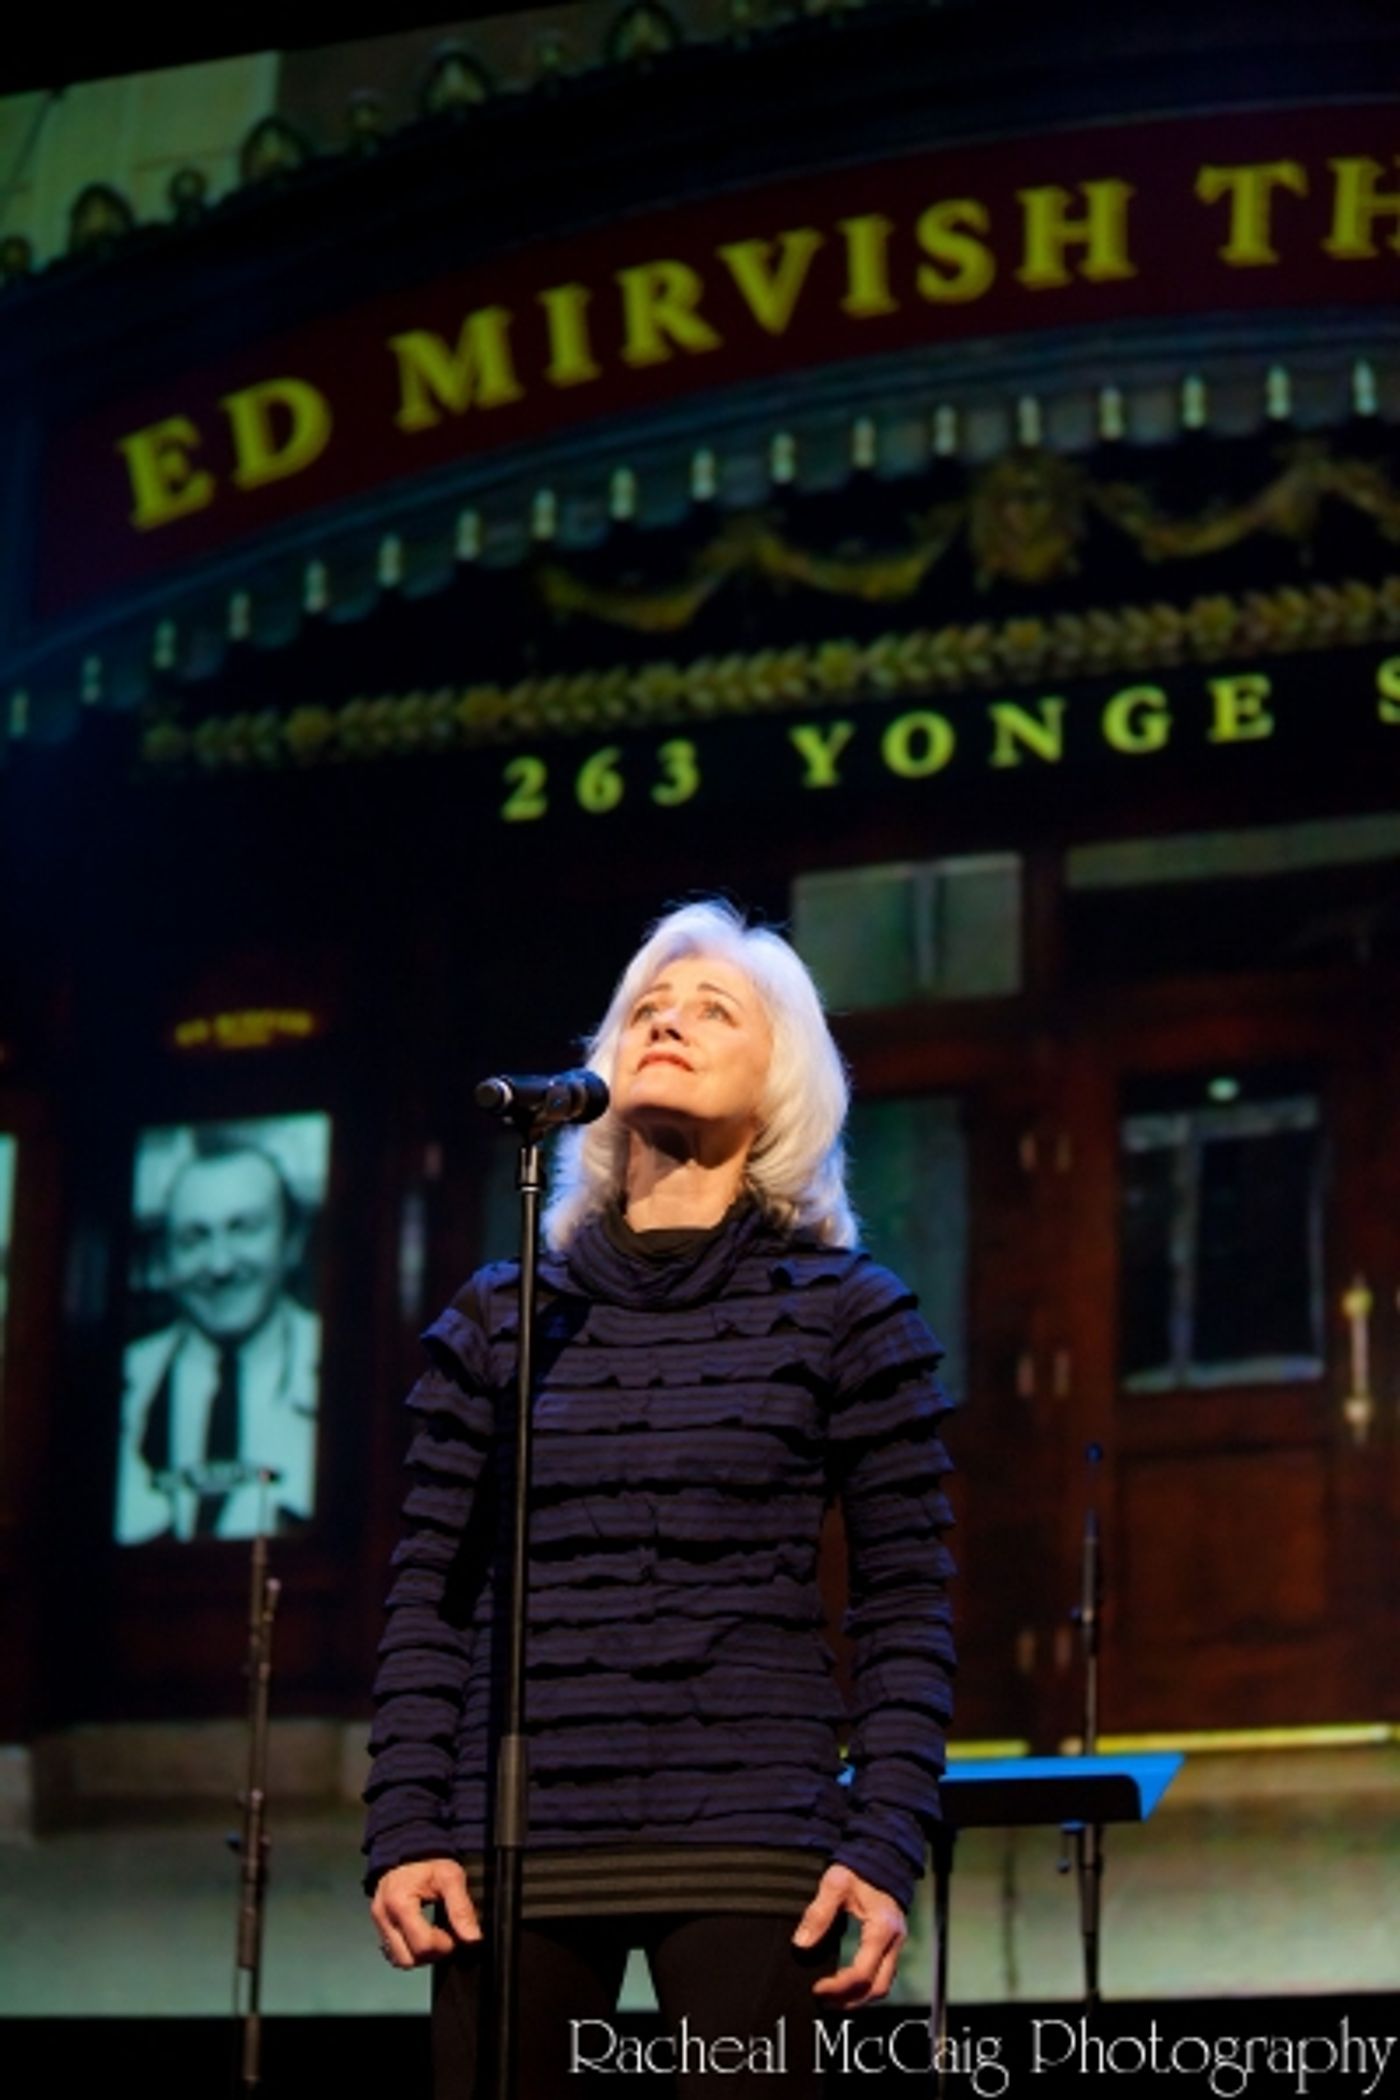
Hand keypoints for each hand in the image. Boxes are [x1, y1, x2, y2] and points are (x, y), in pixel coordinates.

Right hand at [370, 1857, 480, 1967]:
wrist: (409, 1849)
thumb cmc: (428, 1862)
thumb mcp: (451, 1876)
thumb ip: (462, 1908)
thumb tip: (472, 1938)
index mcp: (399, 1902)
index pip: (423, 1944)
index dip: (445, 1945)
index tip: (455, 1935)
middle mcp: (384, 1916)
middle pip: (408, 1959)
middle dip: (432, 1954)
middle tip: (446, 1937)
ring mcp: (379, 1923)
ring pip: (399, 1960)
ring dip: (420, 1955)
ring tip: (434, 1937)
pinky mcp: (379, 1927)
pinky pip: (393, 1953)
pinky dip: (410, 1950)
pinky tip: (422, 1935)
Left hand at [792, 1864, 905, 2006]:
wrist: (881, 1854)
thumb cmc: (859, 1868)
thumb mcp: (835, 1884)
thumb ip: (818, 1914)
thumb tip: (801, 1945)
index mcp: (881, 1929)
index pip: (861, 1973)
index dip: (838, 1987)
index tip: (816, 1989)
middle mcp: (894, 1940)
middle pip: (877, 1988)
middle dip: (850, 2000)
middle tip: (824, 2001)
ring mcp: (897, 1942)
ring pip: (883, 1984)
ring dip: (859, 1996)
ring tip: (833, 1998)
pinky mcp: (894, 1941)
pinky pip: (884, 1973)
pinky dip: (866, 1984)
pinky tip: (847, 1984)